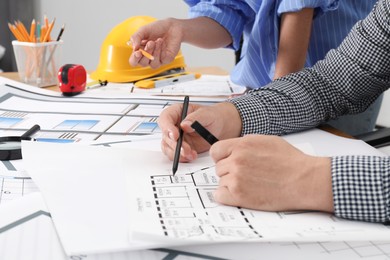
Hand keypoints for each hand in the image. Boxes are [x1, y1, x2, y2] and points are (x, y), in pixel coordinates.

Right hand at [129, 18, 182, 68]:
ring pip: (154, 64)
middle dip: (147, 53)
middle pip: (143, 64)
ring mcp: (158, 60)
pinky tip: (162, 42)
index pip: (134, 61)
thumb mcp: (143, 30)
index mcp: (140, 52)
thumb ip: (136, 37)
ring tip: (158, 40)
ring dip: (155, 52)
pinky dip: (162, 50)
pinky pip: (163, 59)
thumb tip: (134, 48)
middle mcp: (148, 58)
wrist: (171, 26)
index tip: (138, 52)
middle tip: (150, 42)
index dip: (135, 59)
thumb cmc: (156, 28)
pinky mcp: (167, 59)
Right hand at [158, 102, 241, 161]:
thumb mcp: (207, 114)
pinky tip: (192, 156)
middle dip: (175, 145)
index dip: (167, 127)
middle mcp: (173, 125)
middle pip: (166, 135)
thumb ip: (195, 118)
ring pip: (168, 147)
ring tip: (191, 154)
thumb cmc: (213, 117)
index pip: (165, 118)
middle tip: (186, 149)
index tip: (175, 135)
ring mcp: (176, 137)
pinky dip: (182, 157)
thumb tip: (184, 125)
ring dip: (178, 153)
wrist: (220, 127)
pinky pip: (175, 154)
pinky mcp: (180, 147)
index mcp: (177, 112)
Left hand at [211, 135, 333, 211]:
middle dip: (229, 172)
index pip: (215, 150)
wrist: (304, 180)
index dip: (222, 157)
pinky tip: (241, 195)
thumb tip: (233, 149)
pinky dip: (227, 197)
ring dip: (231, 185)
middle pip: (219, 168)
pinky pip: (220, 196)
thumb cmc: (291, 161)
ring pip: (221, 182)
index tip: (227, 162)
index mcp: (242, 144)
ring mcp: (236, 177)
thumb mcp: (266, 141)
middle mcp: (236, 160)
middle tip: (247, 176)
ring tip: (251, 185)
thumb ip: (245, 144)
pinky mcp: (239, 195)